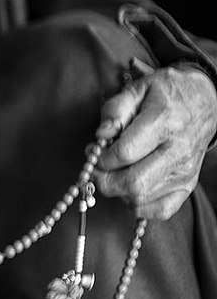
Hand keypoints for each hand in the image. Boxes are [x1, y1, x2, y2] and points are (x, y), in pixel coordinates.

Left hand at [94, 64, 216, 219]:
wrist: (205, 102)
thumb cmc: (166, 94)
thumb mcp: (138, 88)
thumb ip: (115, 110)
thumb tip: (101, 136)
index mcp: (164, 122)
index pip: (125, 153)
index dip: (101, 158)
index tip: (94, 153)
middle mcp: (178, 151)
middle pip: (133, 183)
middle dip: (104, 180)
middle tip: (96, 169)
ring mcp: (185, 172)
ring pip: (142, 198)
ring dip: (118, 191)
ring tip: (115, 173)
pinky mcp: (188, 186)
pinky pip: (160, 210)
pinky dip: (138, 206)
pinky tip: (130, 188)